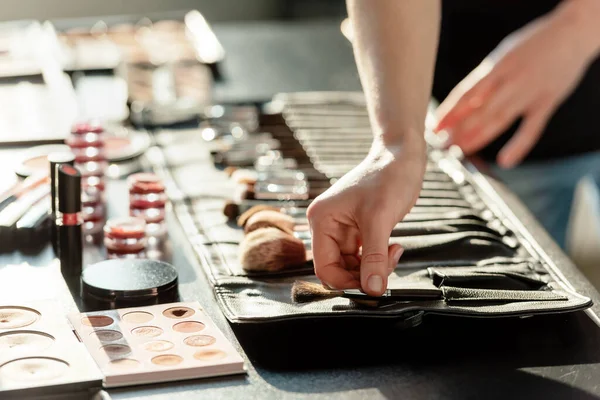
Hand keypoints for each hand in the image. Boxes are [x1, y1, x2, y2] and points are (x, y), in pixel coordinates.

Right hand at [307, 136, 425, 295]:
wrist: (402, 156)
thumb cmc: (388, 177)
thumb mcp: (380, 220)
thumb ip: (375, 258)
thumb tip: (373, 290)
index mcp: (322, 220)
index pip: (324, 267)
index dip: (346, 282)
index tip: (372, 287)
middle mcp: (327, 225)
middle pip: (338, 268)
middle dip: (363, 274)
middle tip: (387, 269)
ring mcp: (342, 228)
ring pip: (353, 264)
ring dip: (374, 266)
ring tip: (394, 252)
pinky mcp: (358, 229)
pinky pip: (364, 255)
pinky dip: (379, 258)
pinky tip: (394, 247)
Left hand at [435, 3, 599, 167]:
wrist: (573, 32)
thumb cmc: (534, 44)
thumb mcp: (503, 56)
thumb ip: (486, 79)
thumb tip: (465, 103)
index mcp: (496, 67)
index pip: (466, 93)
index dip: (449, 112)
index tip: (434, 127)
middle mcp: (510, 80)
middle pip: (479, 110)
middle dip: (458, 129)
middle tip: (443, 144)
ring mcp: (529, 92)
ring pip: (499, 119)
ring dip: (477, 136)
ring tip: (461, 149)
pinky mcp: (548, 102)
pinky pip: (532, 128)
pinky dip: (518, 145)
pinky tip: (506, 161)